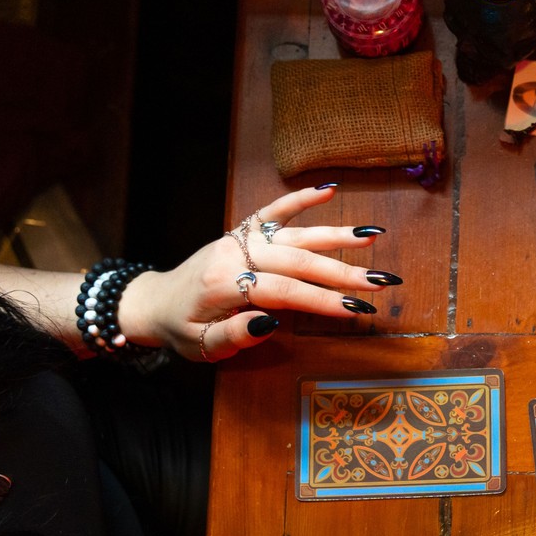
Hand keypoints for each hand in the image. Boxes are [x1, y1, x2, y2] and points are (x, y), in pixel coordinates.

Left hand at [118, 185, 398, 361]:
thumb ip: (234, 335)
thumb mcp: (201, 346)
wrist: (156, 301)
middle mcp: (234, 255)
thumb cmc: (182, 328)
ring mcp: (239, 240)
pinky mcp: (242, 232)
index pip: (283, 291)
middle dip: (342, 272)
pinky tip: (329, 190)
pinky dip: (299, 199)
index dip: (321, 300)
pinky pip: (272, 211)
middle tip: (380, 281)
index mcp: (224, 285)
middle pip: (296, 261)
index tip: (356, 310)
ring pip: (293, 234)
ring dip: (335, 235)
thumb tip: (269, 322)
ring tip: (372, 236)